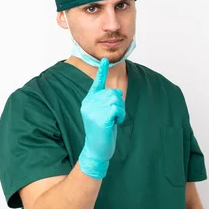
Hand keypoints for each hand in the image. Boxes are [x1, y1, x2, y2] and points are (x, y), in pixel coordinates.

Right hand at [78, 58, 125, 178]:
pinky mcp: (100, 118)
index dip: (102, 71)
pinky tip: (113, 124)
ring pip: (116, 100)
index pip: (97, 83)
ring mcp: (93, 110)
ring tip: (112, 121)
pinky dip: (120, 116)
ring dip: (120, 111)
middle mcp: (88, 103)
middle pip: (113, 92)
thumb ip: (106, 101)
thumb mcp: (102, 113)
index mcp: (88, 101)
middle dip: (119, 104)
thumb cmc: (102, 131)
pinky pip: (118, 109)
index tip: (105, 59)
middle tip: (113, 117)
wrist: (96, 149)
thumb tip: (116, 93)